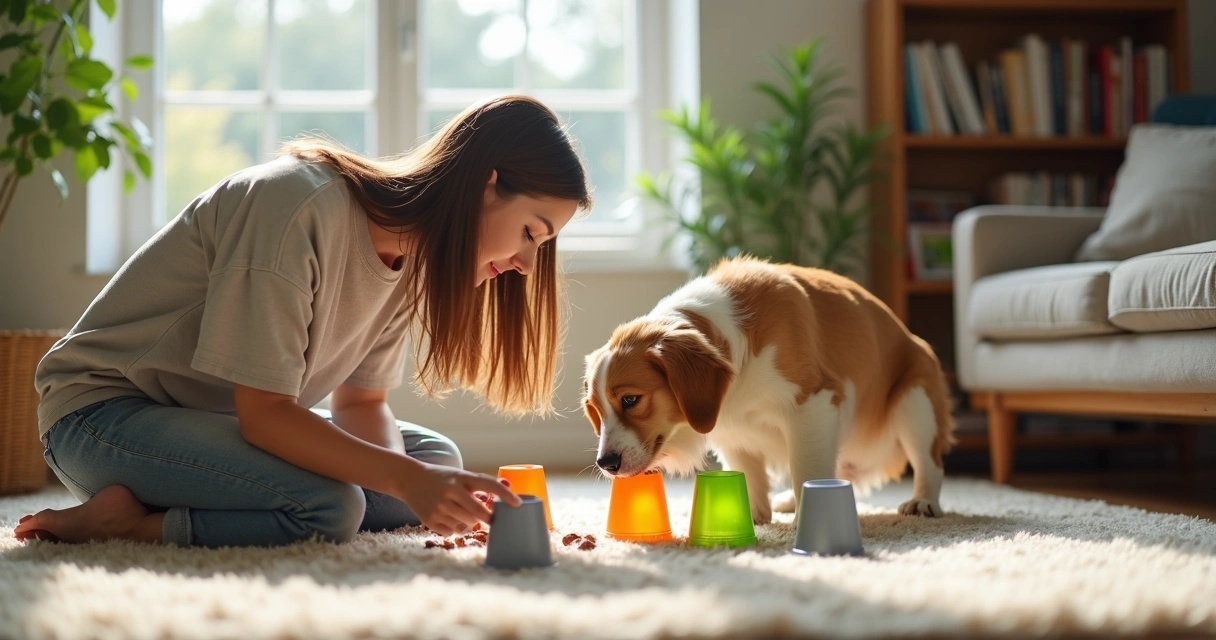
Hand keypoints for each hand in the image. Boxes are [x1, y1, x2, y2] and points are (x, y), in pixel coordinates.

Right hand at [396, 460, 519, 535]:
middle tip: (490, 519)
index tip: (518, 504)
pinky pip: (452, 532)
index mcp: (462, 477)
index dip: (505, 494)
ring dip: (469, 522)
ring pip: (467, 524)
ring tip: (460, 512)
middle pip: (479, 513)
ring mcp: (440, 506)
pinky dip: (454, 528)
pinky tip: (447, 517)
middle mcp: (451, 491)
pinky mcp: (430, 520)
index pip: (488, 484)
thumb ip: (481, 484)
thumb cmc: (443, 478)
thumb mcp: (460, 475)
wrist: (410, 480)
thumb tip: (508, 486)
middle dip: (487, 518)